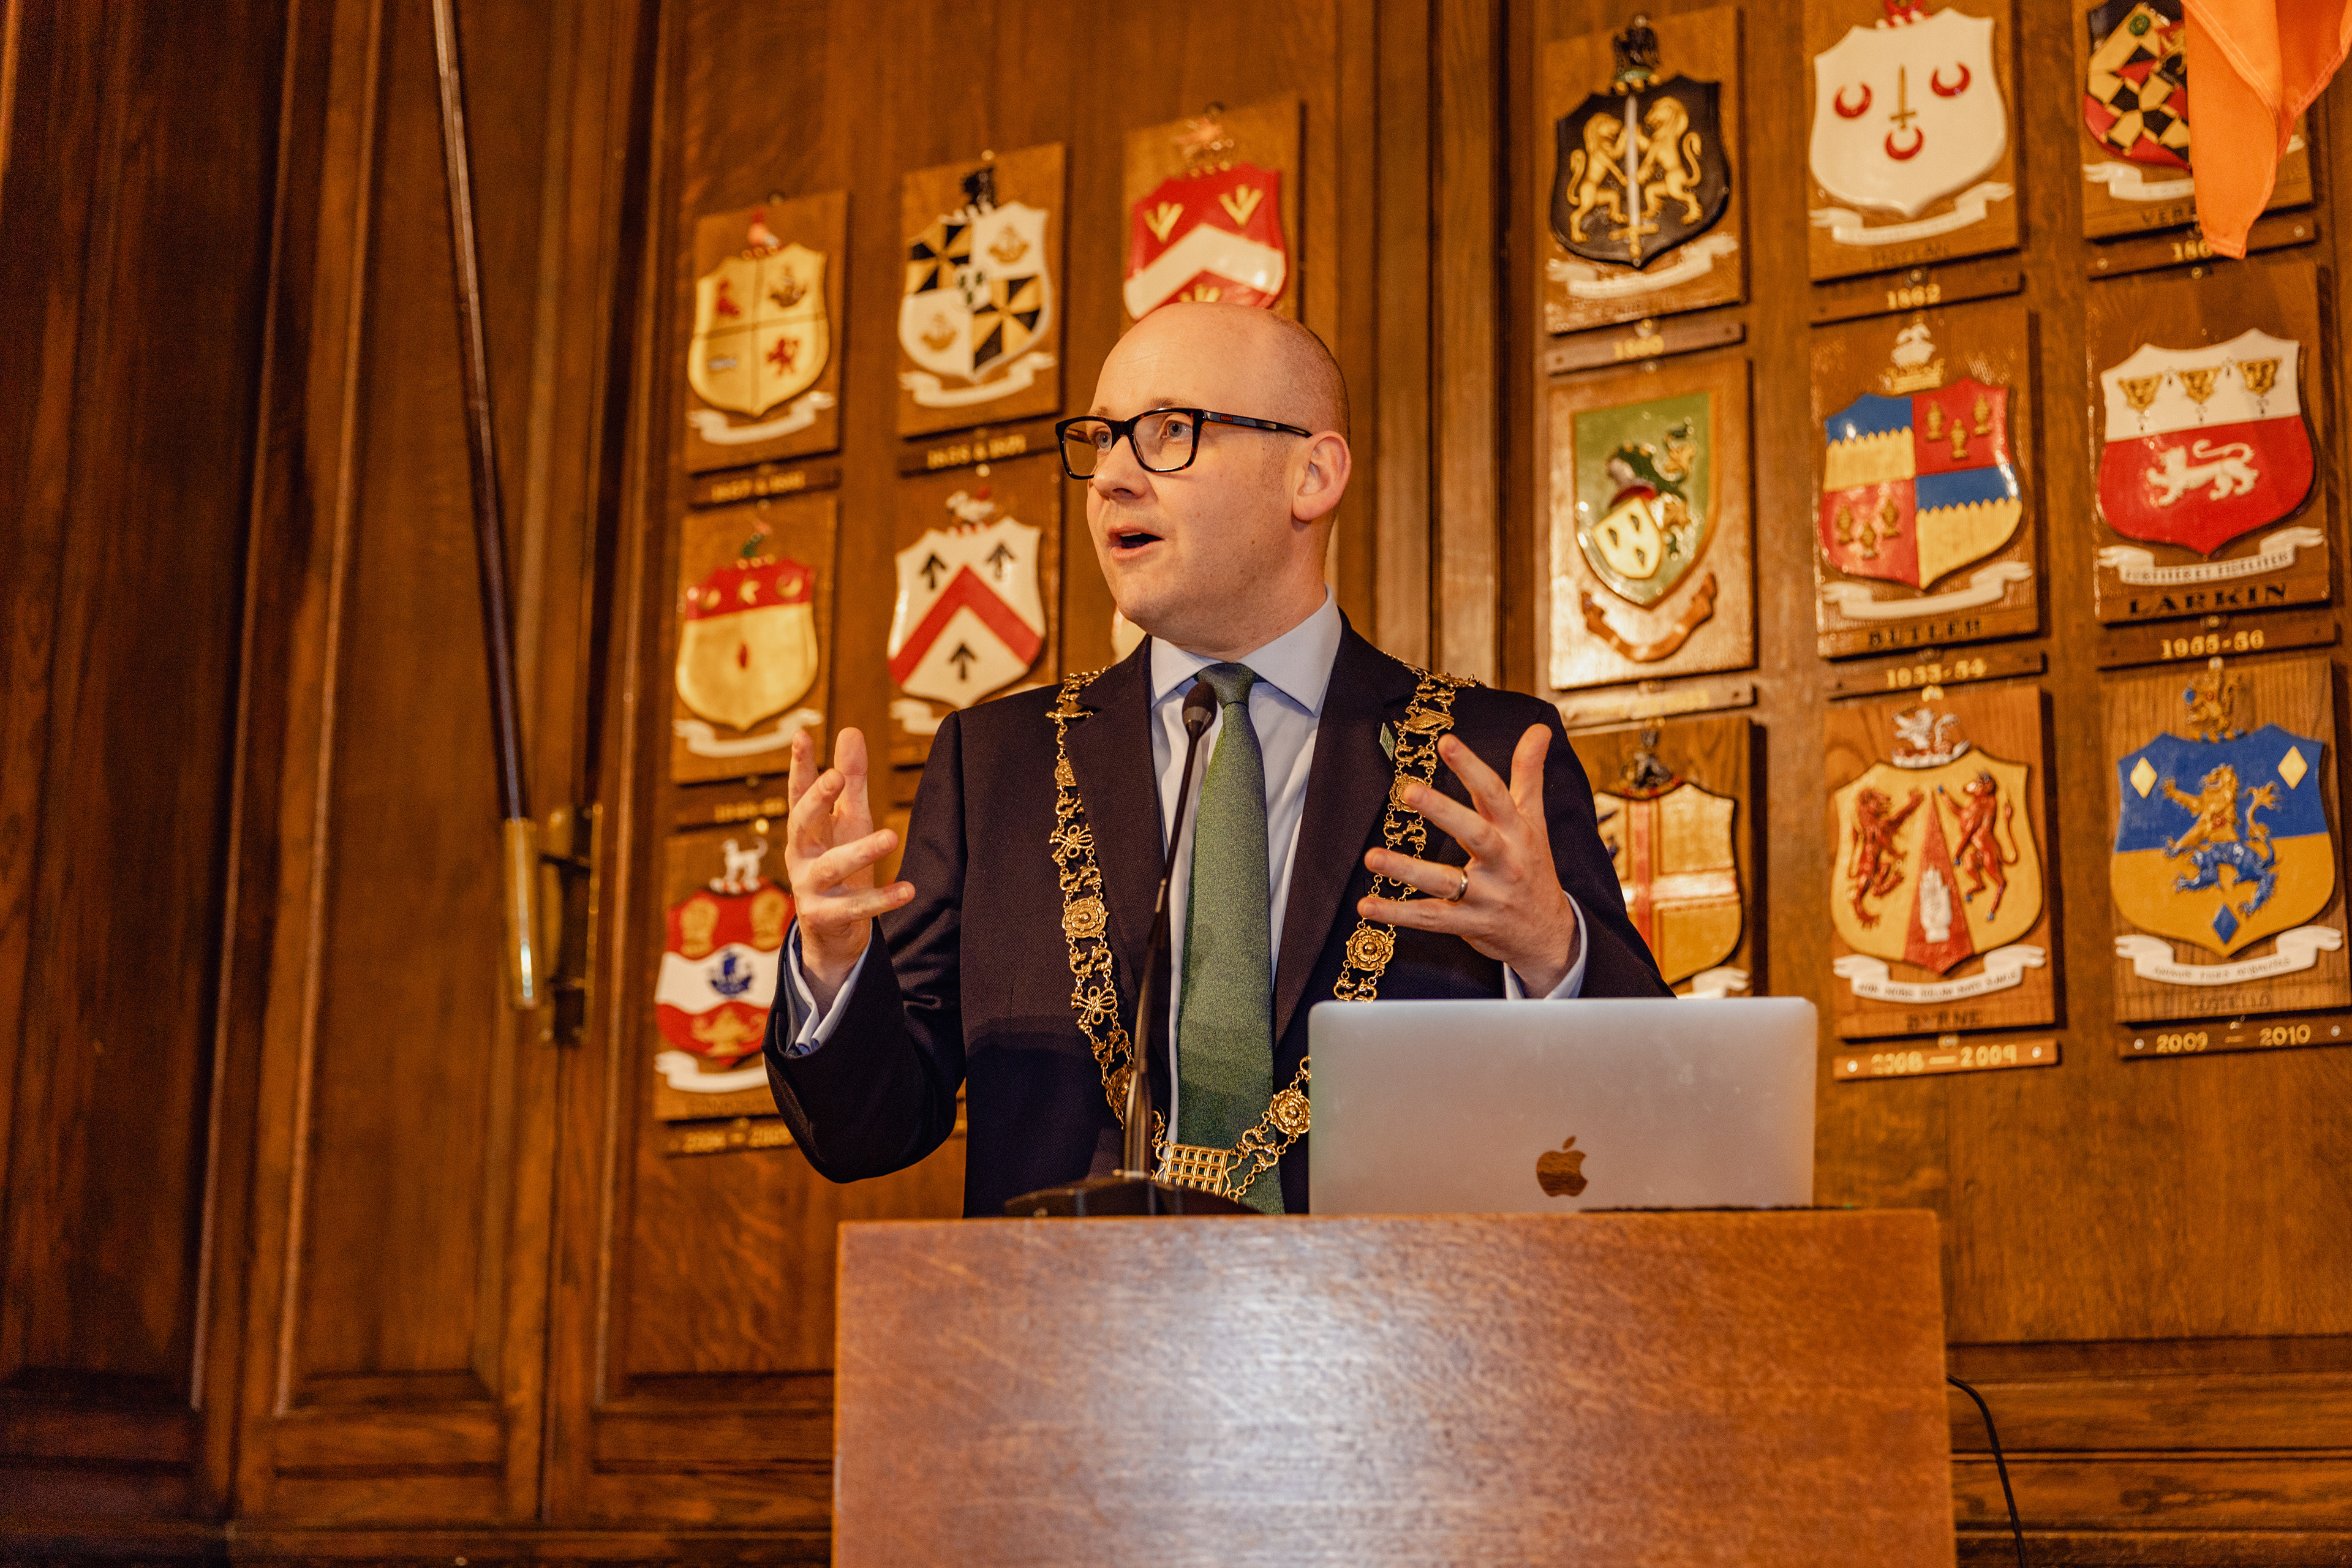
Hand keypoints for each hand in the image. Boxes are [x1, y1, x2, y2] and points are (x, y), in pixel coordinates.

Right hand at [785, 727, 912, 1008]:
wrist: (830, 931)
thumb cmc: (839, 863)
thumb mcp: (848, 820)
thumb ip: (852, 780)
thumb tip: (850, 729)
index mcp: (805, 829)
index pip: (799, 792)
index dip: (800, 764)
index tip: (801, 734)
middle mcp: (800, 855)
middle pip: (802, 823)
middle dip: (817, 800)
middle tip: (836, 777)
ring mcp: (809, 887)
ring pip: (832, 866)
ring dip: (861, 851)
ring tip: (892, 836)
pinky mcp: (825, 916)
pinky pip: (855, 907)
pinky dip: (882, 899)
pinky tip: (908, 889)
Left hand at [1356, 725, 1578, 993]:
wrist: (1548, 934)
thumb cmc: (1534, 867)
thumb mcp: (1535, 821)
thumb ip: (1529, 774)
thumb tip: (1539, 728)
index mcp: (1517, 831)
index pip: (1494, 794)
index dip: (1471, 767)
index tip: (1446, 741)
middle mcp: (1504, 862)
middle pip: (1474, 834)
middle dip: (1443, 812)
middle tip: (1410, 791)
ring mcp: (1487, 896)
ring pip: (1445, 882)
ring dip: (1407, 870)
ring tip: (1372, 856)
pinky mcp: (1469, 924)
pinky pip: (1430, 919)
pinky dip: (1397, 914)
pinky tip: (1366, 906)